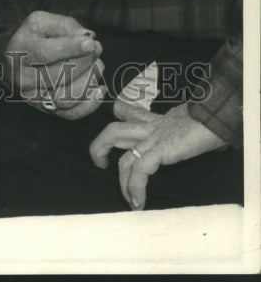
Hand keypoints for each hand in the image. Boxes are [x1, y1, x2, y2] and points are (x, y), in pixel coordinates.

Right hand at [6, 11, 104, 119]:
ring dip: (88, 82)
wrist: (18, 60)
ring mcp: (34, 97)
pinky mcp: (46, 110)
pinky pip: (70, 114)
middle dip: (84, 62)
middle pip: (57, 75)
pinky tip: (99, 89)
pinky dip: (89, 104)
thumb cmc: (34, 38)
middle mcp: (23, 78)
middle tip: (97, 49)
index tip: (91, 43)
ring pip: (65, 97)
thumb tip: (86, 36)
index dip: (70, 48)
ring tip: (98, 65)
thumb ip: (63, 25)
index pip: (45, 53)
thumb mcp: (41, 22)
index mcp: (18, 52)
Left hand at [89, 100, 227, 209]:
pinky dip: (135, 188)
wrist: (216, 117)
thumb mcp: (191, 123)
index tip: (114, 131)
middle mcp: (150, 127)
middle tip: (100, 163)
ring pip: (120, 148)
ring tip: (125, 198)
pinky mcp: (160, 149)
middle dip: (100, 146)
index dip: (118, 119)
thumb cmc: (209, 122)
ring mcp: (153, 137)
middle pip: (113, 130)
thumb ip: (186, 131)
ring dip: (118, 177)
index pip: (128, 113)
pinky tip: (138, 202)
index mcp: (156, 121)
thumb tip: (200, 139)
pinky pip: (140, 170)